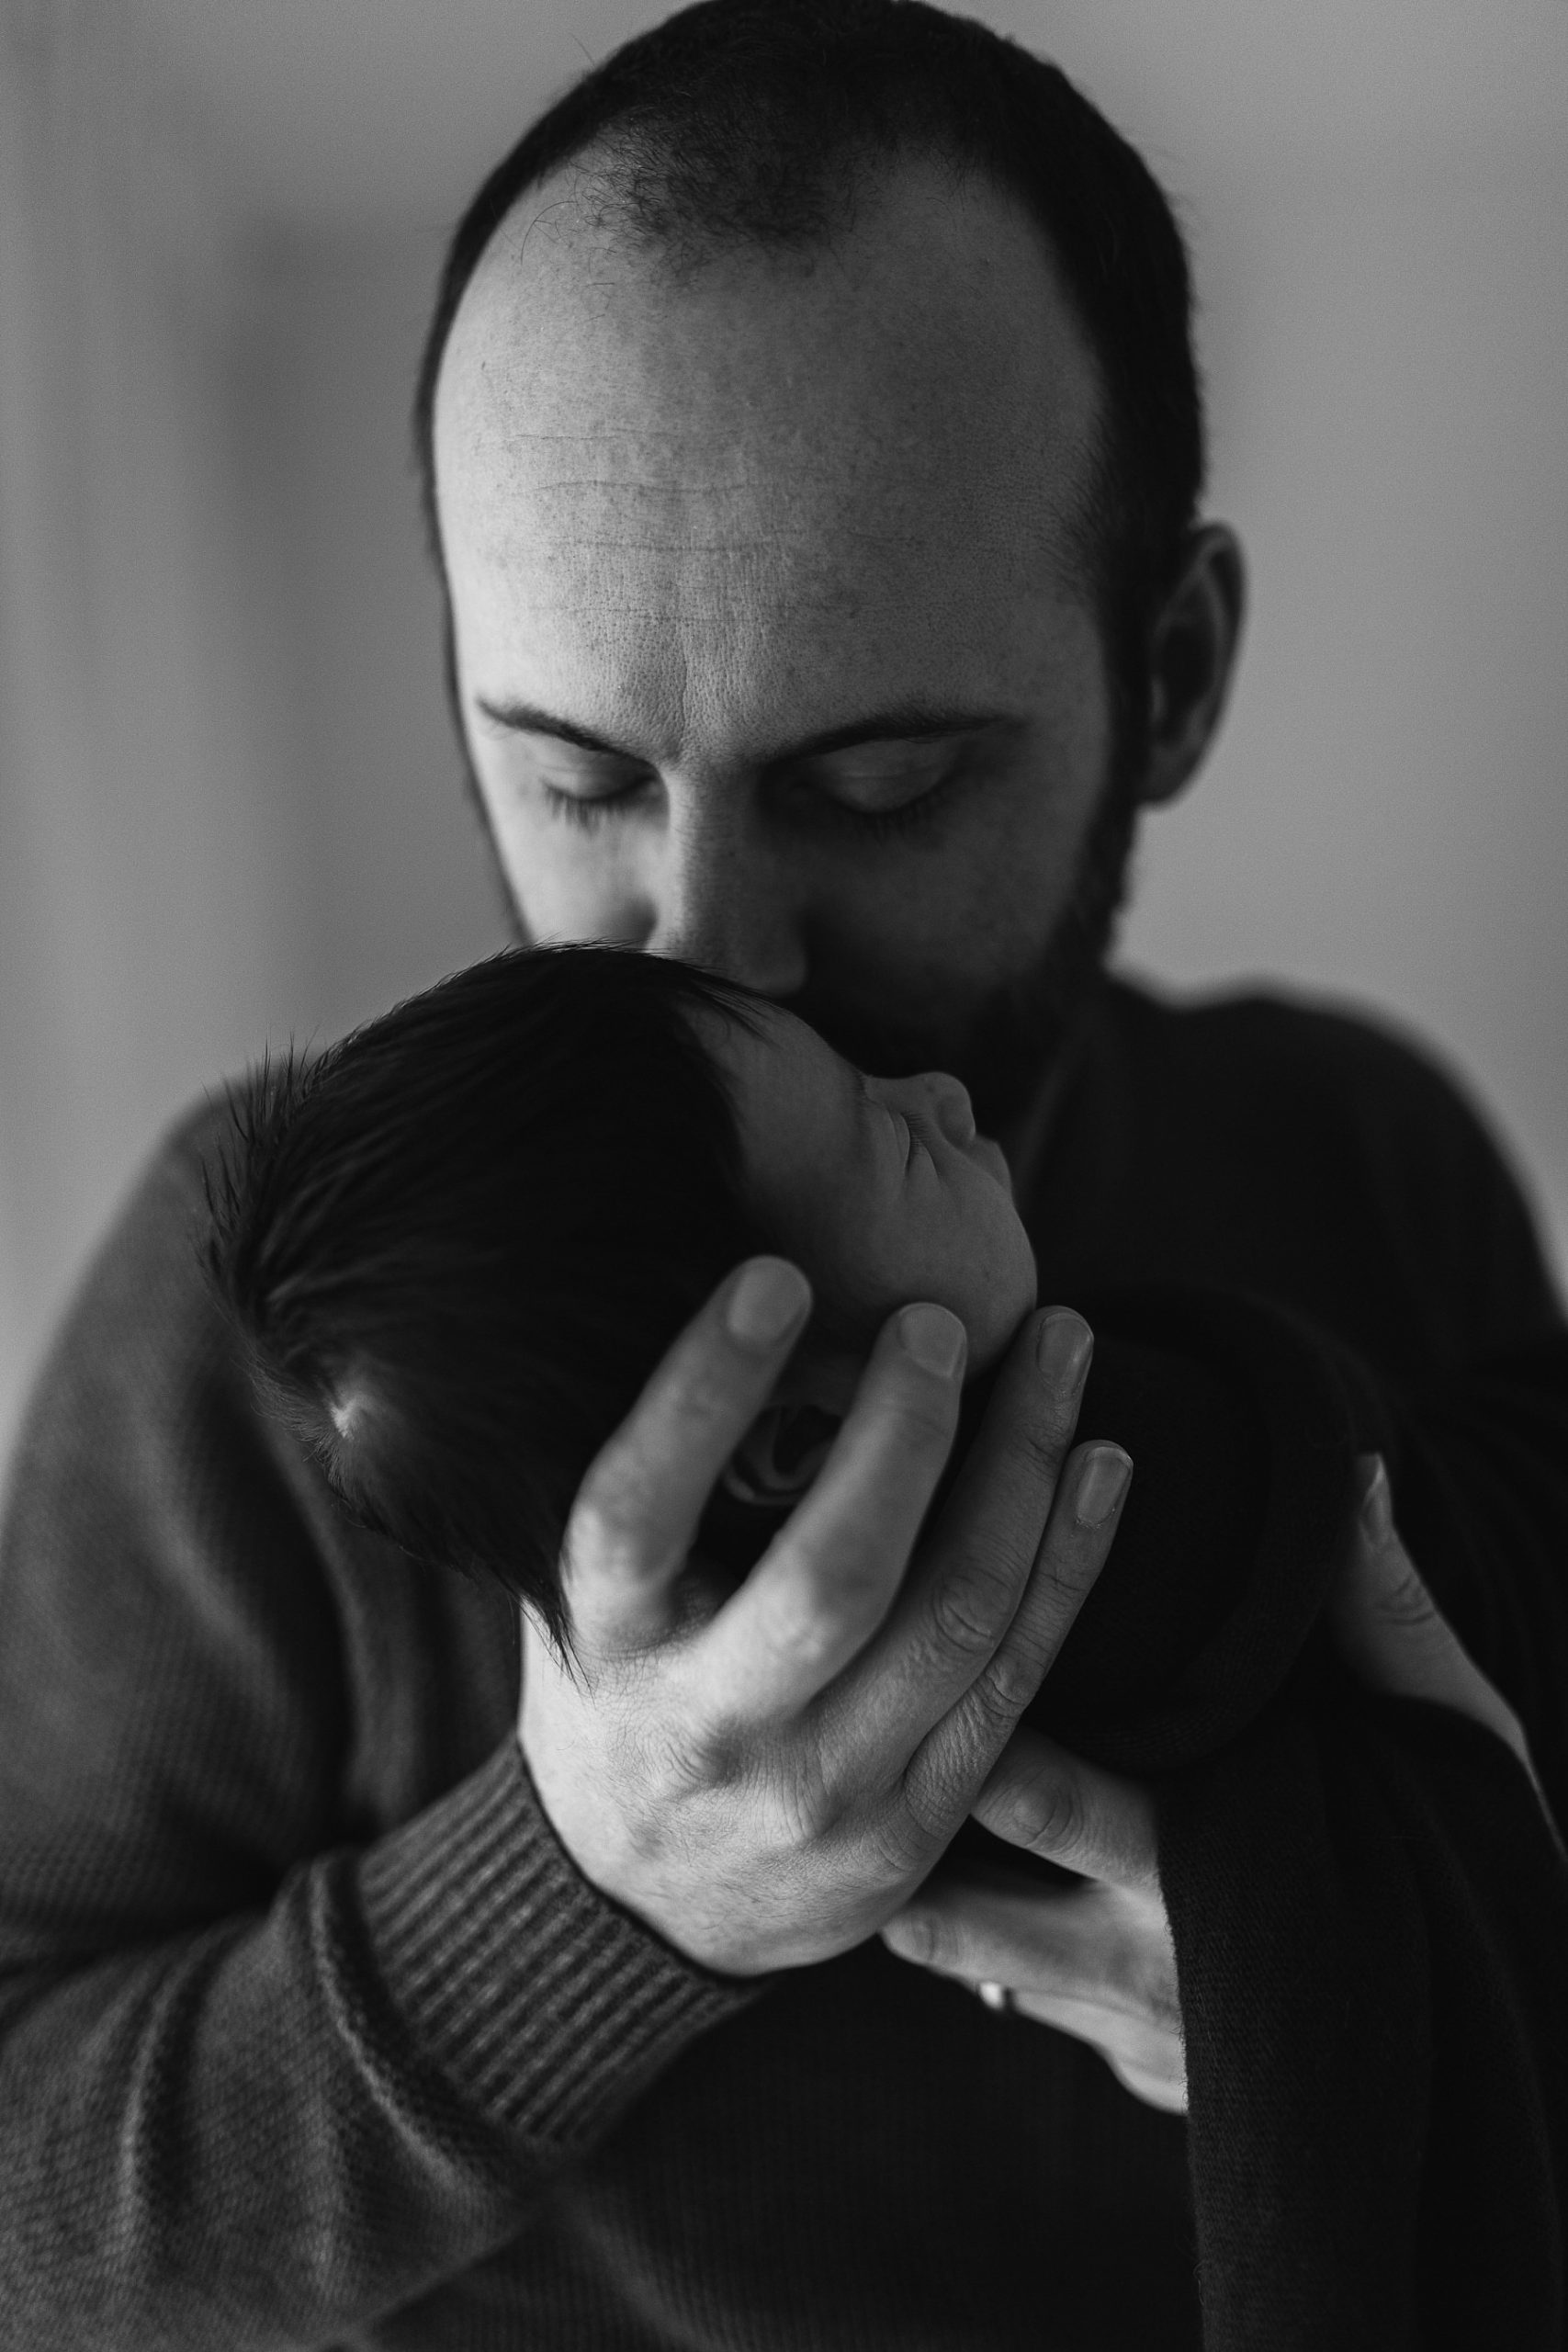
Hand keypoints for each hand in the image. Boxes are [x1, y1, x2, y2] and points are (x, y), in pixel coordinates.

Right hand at [518, 1261, 1133, 1975]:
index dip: (700, 1392)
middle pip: (832, 1580)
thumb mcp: (586, 1597)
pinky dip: (1068, 1564)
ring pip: (956, 1622)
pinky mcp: (914, 1830)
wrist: (641, 1909)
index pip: (636, 1512)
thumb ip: (649, 1489)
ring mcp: (823, 1794)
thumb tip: (729, 1298)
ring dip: (1025, 1469)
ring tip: (1065, 1347)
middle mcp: (711, 1730)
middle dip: (909, 1434)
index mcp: (607, 1650)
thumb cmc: (620, 1692)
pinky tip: (1100, 1467)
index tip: (777, 1275)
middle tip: (944, 1319)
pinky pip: (1014, 1682)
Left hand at [881, 1446, 1561, 2116]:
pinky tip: (953, 1858)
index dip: (967, 1718)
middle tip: (848, 1723)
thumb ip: (1390, 1621)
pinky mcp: (1128, 2075)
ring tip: (875, 1787)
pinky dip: (985, 1944)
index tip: (917, 1636)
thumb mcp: (1450, 1747)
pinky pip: (1020, 2006)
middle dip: (898, 1820)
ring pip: (967, 1963)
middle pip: (962, 1900)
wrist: (1490, 2074)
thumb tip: (1354, 1479)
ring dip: (920, 1885)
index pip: (1044, 1795)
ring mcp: (1129, 2035)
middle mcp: (1151, 1971)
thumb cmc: (1474, 1881)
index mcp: (1215, 1879)